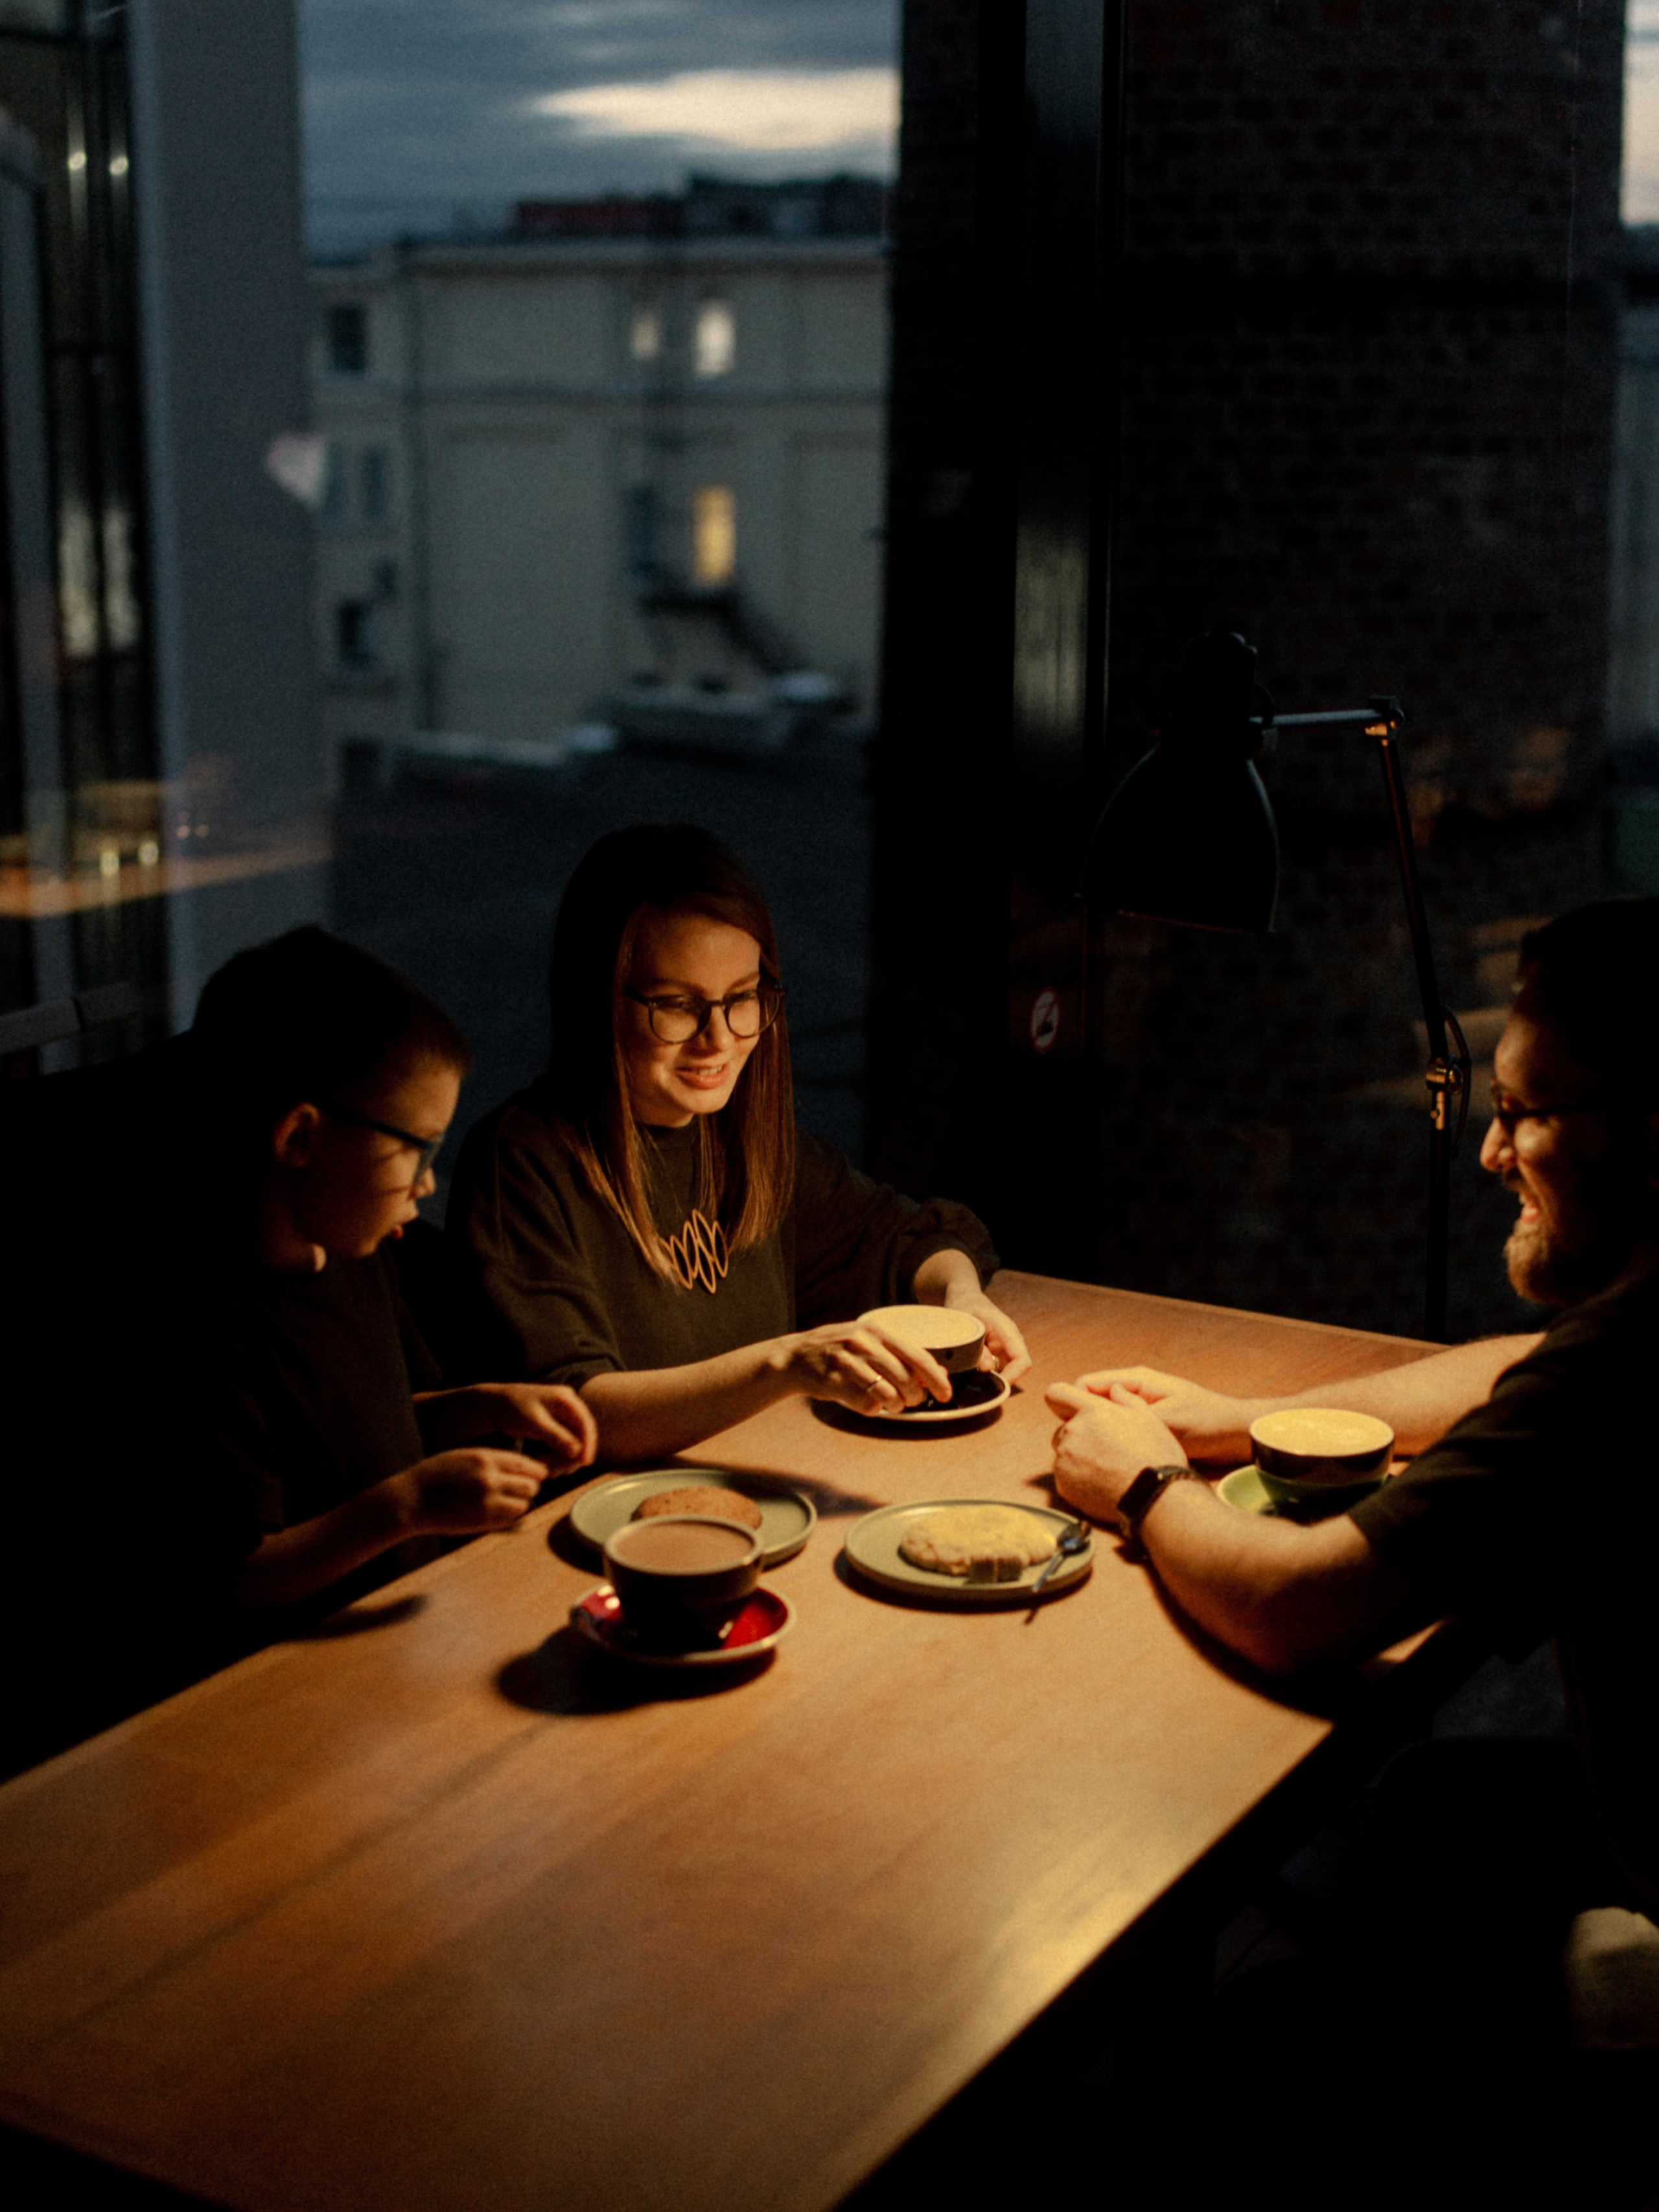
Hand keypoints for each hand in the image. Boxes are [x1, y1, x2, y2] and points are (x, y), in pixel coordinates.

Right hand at [389, 1448, 546, 1536]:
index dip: (535, 1471)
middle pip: (531, 1486)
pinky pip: (509, 1520)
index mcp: (485, 1459)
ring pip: (524, 1505)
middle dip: (530, 1487)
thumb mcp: (465, 1457)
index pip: (526, 1465)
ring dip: (520, 1503)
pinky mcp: (482, 1522)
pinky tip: (497, 1511)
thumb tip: (523, 1468)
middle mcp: (490, 1480)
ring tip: (508, 1501)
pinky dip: (509, 1516)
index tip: (535, 1474)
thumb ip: (494, 1461)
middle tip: (522, 1489)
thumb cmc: (437, 1475)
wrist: (412, 1499)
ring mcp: (487, 1503)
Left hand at [460, 1382, 598, 1468]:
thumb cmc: (512, 1409)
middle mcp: (568, 1406)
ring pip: (573, 1443)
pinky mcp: (556, 1426)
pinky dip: (556, 1456)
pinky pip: (563, 1444)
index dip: (588, 1444)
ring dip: (563, 1459)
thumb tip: (578, 1451)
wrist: (494, 1406)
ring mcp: (563, 1416)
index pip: (585, 1423)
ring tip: (547, 1469)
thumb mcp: (533, 1423)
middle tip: (557, 1472)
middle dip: (571, 1456)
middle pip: (581, 1435)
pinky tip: (544, 1464)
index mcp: (565, 1399)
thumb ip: (556, 1436)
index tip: (584, 1463)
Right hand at [781, 1322, 952, 1414]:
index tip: (947, 1394)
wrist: (797, 1357)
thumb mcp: (870, 1343)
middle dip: (915, 1396)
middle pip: (905, 1378)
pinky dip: (873, 1410)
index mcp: (876, 1330)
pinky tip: (868, 1403)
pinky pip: (866, 1405)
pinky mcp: (833, 1382)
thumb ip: (901, 1355)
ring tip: (892, 1405)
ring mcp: (846, 1361)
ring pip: (887, 1395)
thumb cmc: (842, 1352)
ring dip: (896, 1406)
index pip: (917, 1356)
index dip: (936, 1378)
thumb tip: (938, 1373)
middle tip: (913, 1401)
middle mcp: (862, 1342)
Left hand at [943, 1289, 1031, 1384]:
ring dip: (992, 1376)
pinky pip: (999, 1366)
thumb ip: (978, 1348)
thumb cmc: (964, 1307)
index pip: (1022, 1361)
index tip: (993, 1385)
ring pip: (1007, 1369)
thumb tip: (989, 1370)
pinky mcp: (999, 1350)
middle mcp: (1011, 1340)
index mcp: (1007, 1332)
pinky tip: (971, 1370)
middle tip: (976, 1384)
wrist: (965, 1296)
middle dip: (1000, 1380)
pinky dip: (987, 1372)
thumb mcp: (967, 1326)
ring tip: (970, 1376)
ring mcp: (1007, 1345)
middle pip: (1017, 1368)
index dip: (1012, 1377)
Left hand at [1045, 1381, 1185, 1522]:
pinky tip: (1102, 1485)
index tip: (1073, 1410)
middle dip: (1077, 1436)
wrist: (1155, 1496)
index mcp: (1092, 1410)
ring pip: (1064, 1454)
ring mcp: (1065, 1459)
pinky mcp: (1063, 1484)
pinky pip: (1065, 1477)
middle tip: (1104, 1450)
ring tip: (1106, 1470)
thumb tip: (1115, 1389)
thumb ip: (1126, 1399)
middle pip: (1063, 1429)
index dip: (1062, 1400)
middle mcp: (1073, 1431)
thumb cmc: (1156, 1455)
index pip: (1056, 1393)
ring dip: (1078, 1459)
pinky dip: (1078, 1480)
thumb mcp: (1148, 1418)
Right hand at [1072, 1365, 1251, 1465]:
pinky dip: (1112, 1439)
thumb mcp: (1166, 1418)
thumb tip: (1093, 1415)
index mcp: (1134, 1379)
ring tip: (1097, 1454)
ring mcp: (1138, 1406)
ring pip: (1102, 1416)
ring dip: (1098, 1432)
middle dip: (1082, 1421)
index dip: (1071, 1405)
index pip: (1085, 1384)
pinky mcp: (1145, 1422)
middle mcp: (1132, 1389)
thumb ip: (1129, 1413)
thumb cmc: (1205, 1422)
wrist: (1235, 1433)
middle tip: (1084, 1447)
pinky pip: (1117, 1428)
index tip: (1072, 1431)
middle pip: (1090, 1400)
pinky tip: (1113, 1458)